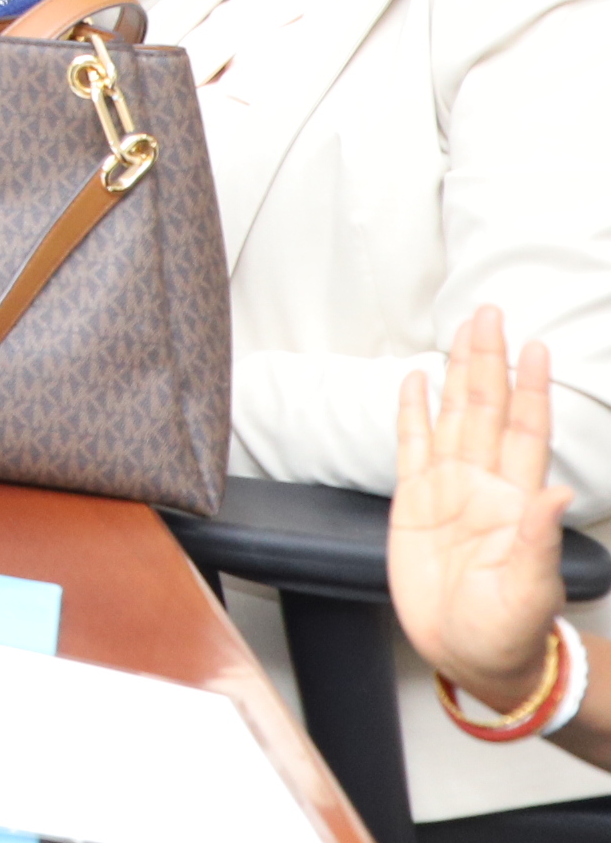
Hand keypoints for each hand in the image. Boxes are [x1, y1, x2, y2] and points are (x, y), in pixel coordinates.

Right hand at [393, 306, 577, 717]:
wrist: (470, 655)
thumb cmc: (508, 631)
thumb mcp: (529, 591)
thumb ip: (539, 540)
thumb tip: (558, 495)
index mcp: (515, 502)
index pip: (524, 431)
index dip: (529, 389)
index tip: (533, 348)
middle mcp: (484, 485)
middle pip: (486, 409)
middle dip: (489, 361)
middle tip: (490, 313)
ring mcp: (449, 490)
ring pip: (453, 417)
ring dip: (457, 373)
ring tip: (462, 331)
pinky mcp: (414, 502)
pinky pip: (411, 448)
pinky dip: (411, 413)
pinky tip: (413, 383)